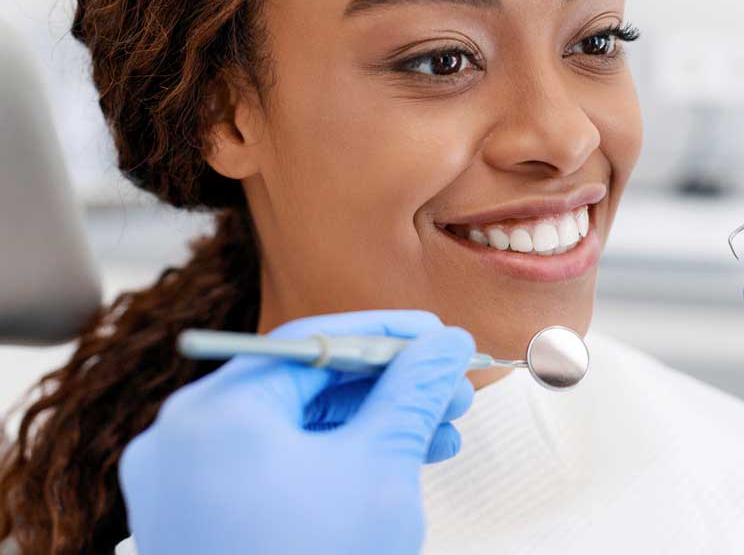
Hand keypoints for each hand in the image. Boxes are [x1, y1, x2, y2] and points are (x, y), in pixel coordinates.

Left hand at [120, 311, 475, 554]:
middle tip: (450, 395)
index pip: (312, 343)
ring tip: (438, 439)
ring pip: (290, 428)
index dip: (389, 336)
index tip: (441, 339)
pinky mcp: (193, 519)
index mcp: (213, 413)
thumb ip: (412, 393)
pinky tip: (392, 466)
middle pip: (302, 384)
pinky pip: (269, 467)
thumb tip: (447, 344)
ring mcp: (180, 483)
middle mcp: (180, 438)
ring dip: (368, 427)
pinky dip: (328, 462)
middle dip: (386, 389)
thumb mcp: (379, 470)